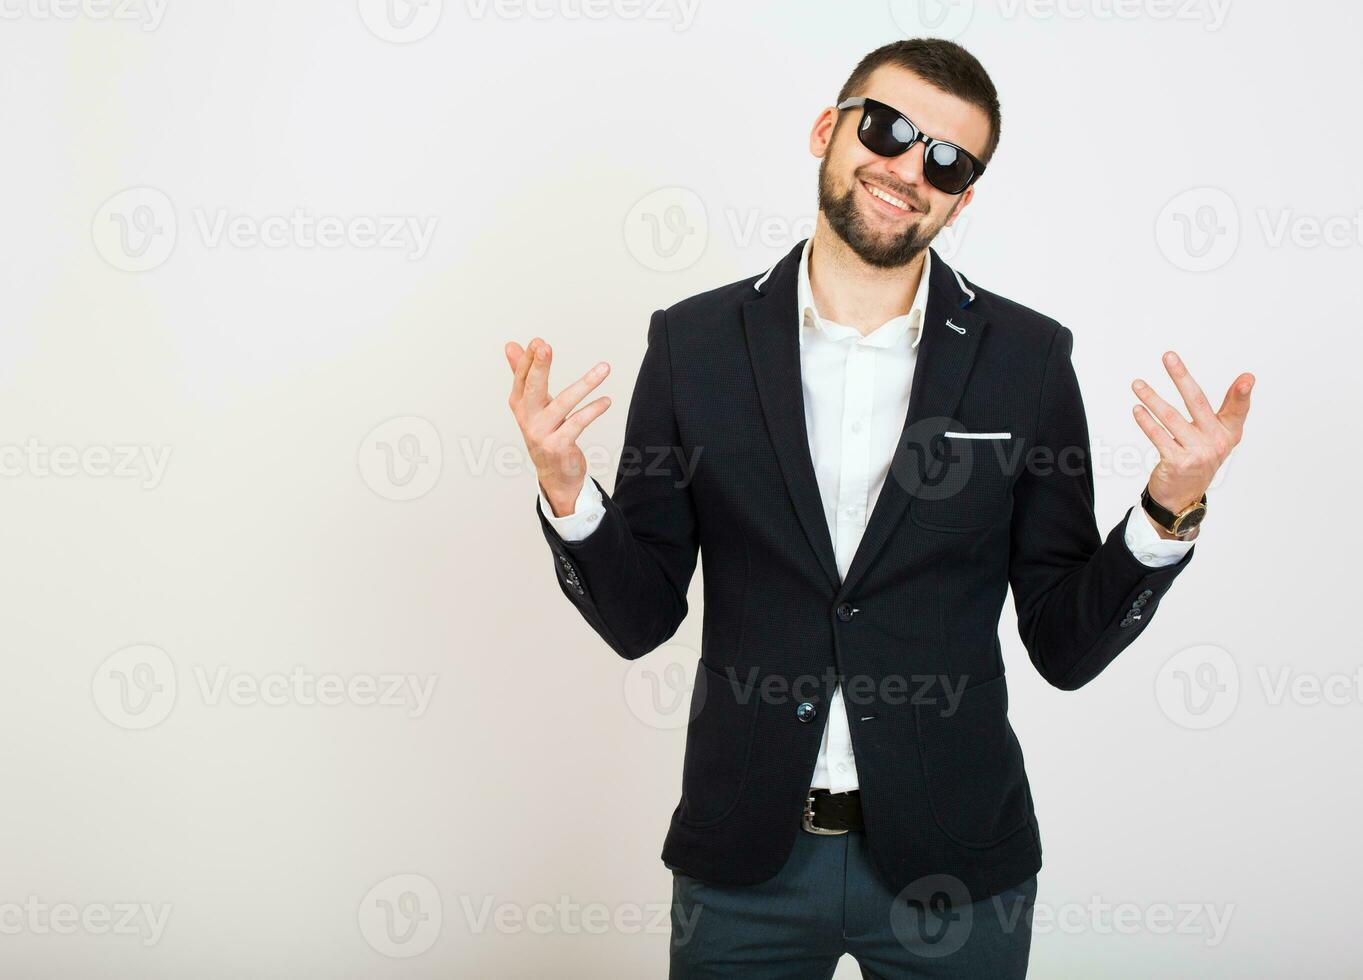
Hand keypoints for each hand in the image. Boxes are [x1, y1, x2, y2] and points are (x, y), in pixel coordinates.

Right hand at [505, 337, 611, 516]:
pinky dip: (593, 410)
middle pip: (532, 388)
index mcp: (520, 404)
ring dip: (585, 384)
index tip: (538, 341)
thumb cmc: (545, 432)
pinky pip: (578, 423)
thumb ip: (524, 374)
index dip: (529, 359)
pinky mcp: (559, 446)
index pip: (523, 377)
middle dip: (538, 366)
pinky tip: (606, 400)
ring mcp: (542, 434)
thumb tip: (511, 345)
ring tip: (604, 368)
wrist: (554, 475)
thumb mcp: (533, 404)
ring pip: (563, 403)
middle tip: (544, 346)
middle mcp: (527, 418)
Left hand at [1132, 351, 1252, 535]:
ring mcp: (1197, 453)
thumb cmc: (1199, 457)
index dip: (1241, 395)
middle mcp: (1216, 442)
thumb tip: (1247, 378)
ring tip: (1137, 384)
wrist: (1184, 497)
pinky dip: (1146, 421)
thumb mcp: (1217, 435)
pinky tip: (1138, 409)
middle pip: (1196, 402)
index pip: (1237, 410)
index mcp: (1229, 433)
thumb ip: (1227, 409)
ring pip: (1170, 417)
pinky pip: (1159, 436)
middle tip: (1168, 356)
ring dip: (1151, 398)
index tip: (1247, 379)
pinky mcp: (1177, 462)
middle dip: (1181, 377)